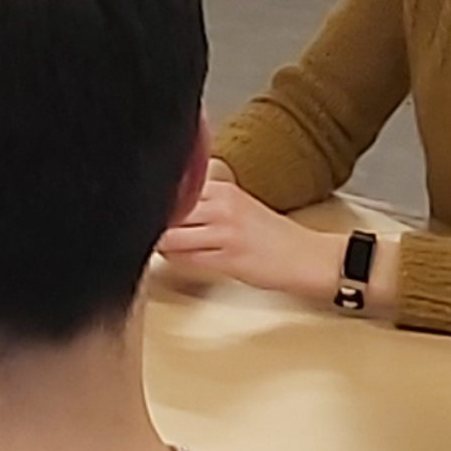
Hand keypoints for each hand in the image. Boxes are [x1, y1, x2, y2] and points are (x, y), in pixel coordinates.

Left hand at [151, 167, 340, 297]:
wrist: (307, 256)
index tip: (143, 208)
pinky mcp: (229, 258)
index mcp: (222, 188)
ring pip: (172, 236)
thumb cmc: (272, 236)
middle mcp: (223, 205)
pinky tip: (176, 260)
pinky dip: (175, 261)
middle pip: (167, 211)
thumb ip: (204, 204)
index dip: (153, 202)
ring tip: (158, 247)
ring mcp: (226, 232)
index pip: (172, 188)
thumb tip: (165, 211)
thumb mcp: (238, 206)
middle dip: (153, 223)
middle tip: (143, 230)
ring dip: (160, 244)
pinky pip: (187, 259)